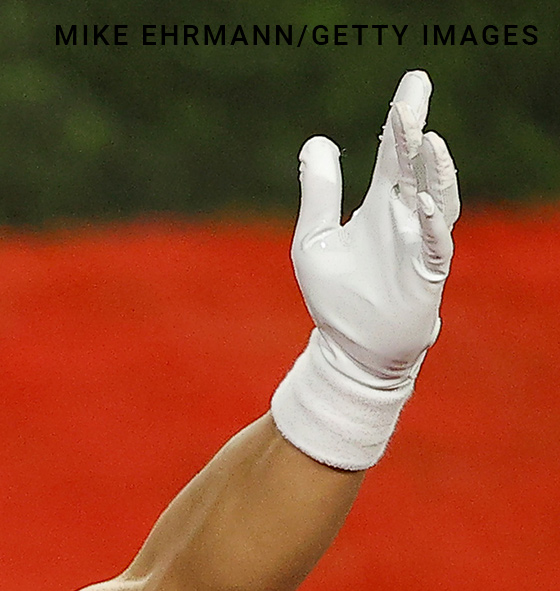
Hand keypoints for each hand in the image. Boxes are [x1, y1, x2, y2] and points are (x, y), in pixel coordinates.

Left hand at [292, 69, 458, 385]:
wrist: (354, 348)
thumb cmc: (338, 295)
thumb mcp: (314, 238)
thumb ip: (318, 193)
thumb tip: (317, 141)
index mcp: (381, 206)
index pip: (395, 154)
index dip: (402, 119)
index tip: (414, 83)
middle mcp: (406, 219)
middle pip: (415, 166)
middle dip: (415, 129)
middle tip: (416, 89)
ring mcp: (420, 245)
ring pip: (436, 200)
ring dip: (432, 171)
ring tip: (425, 139)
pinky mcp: (426, 276)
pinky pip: (436, 246)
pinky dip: (432, 224)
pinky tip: (424, 202)